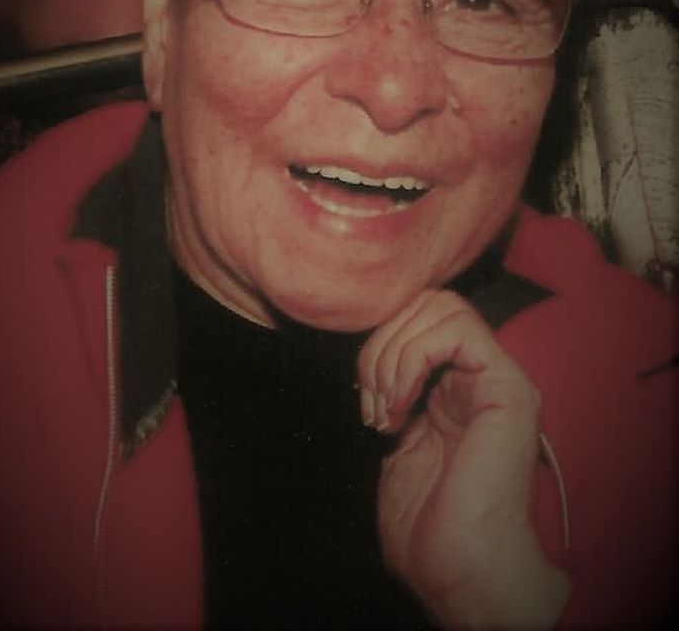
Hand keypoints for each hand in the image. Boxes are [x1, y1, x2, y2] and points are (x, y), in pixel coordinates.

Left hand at [358, 289, 570, 628]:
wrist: (461, 570)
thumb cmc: (428, 524)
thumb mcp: (396, 441)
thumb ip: (394, 392)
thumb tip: (369, 363)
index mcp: (458, 385)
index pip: (418, 317)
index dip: (380, 343)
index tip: (365, 400)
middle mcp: (482, 375)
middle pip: (426, 302)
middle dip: (382, 342)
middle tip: (372, 401)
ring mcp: (498, 377)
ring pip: (439, 306)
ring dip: (393, 352)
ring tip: (387, 407)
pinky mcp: (507, 386)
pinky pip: (455, 329)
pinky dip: (413, 357)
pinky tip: (402, 405)